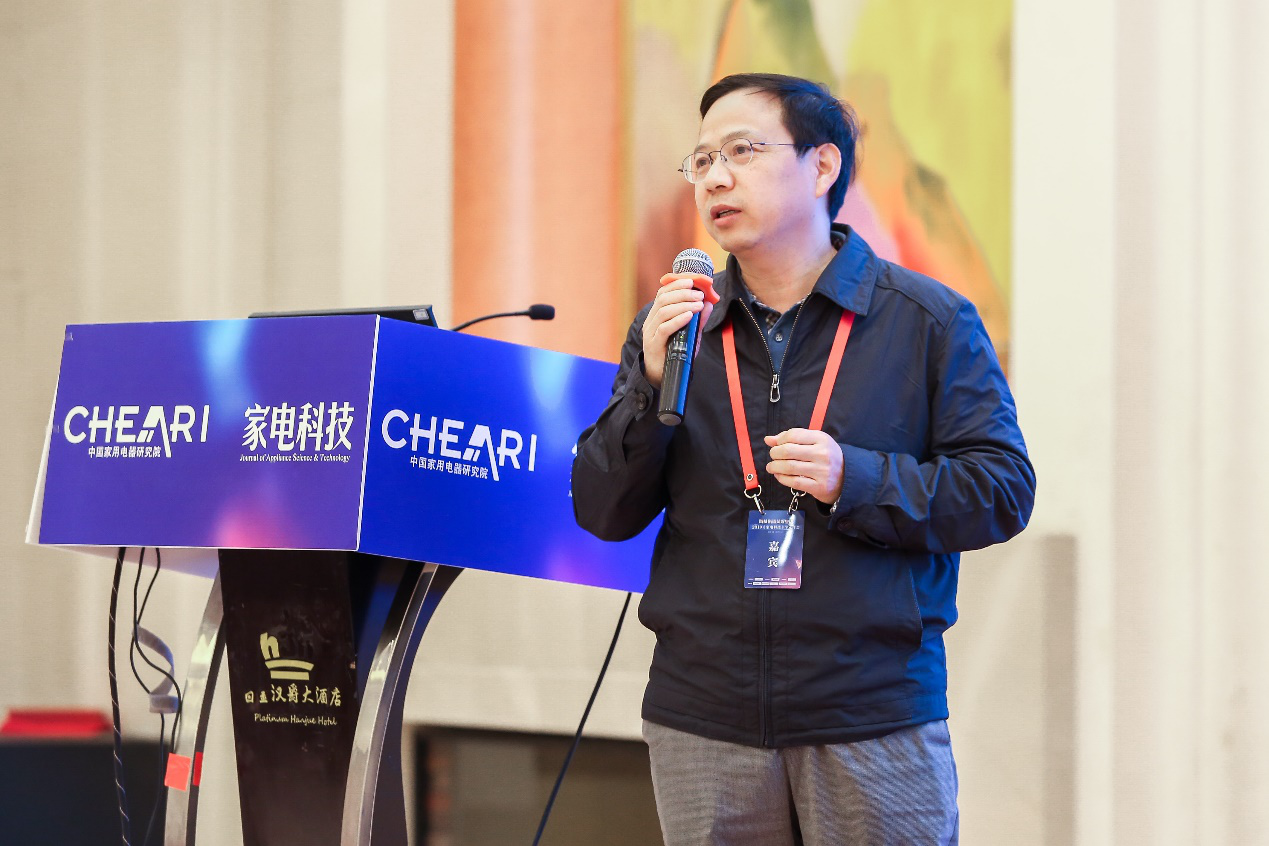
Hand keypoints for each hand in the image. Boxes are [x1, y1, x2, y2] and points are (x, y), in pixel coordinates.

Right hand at [642, 274, 713, 388]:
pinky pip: (664, 329)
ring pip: (663, 312)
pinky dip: (677, 320)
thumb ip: (698, 320)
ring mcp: (650, 333)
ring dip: (682, 305)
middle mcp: (651, 321)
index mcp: (656, 315)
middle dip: (683, 293)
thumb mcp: (689, 334)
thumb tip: (709, 303)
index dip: (676, 284)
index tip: (692, 281)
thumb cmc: (674, 353)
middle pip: (663, 299)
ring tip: (698, 304)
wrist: (662, 376)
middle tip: (699, 294)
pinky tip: (689, 316)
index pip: (662, 293)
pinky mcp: (653, 344)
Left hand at [764, 429, 843, 504]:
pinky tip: (779, 475)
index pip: (793, 435)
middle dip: (774, 453)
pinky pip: (794, 482)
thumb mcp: (815, 442)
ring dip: (774, 466)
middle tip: (773, 456)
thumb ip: (793, 438)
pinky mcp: (819, 487)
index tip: (776, 444)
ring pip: (789, 467)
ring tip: (771, 467)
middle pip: (788, 450)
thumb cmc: (827, 457)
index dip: (779, 439)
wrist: (847, 478)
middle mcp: (822, 454)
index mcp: (822, 439)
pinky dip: (782, 478)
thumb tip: (768, 439)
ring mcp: (821, 471)